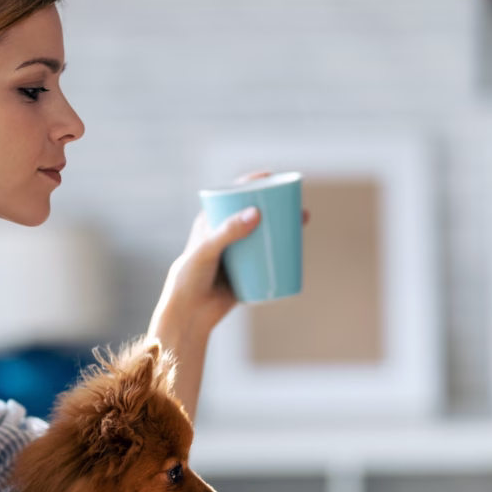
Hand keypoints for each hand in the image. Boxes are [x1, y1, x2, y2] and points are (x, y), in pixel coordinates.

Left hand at [150, 171, 307, 337]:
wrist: (189, 315)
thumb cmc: (190, 278)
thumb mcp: (207, 250)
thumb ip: (228, 232)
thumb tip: (257, 213)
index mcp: (211, 223)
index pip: (233, 196)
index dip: (253, 184)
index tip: (272, 177)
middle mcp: (226, 236)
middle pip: (254, 214)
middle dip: (277, 206)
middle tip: (295, 204)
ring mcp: (237, 255)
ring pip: (264, 236)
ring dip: (284, 226)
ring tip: (302, 220)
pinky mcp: (246, 273)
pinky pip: (267, 259)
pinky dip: (282, 251)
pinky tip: (298, 245)